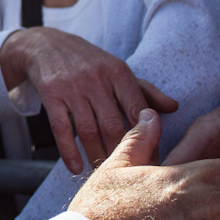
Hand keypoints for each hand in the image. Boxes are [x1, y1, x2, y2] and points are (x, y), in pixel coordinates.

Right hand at [0, 27, 176, 173]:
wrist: (46, 44)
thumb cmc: (89, 62)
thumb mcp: (117, 69)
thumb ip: (145, 90)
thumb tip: (174, 107)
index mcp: (118, 72)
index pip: (138, 111)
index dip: (147, 139)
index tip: (151, 160)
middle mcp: (96, 79)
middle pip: (114, 125)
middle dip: (122, 154)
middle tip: (129, 174)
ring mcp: (72, 87)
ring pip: (88, 131)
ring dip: (97, 156)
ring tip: (103, 173)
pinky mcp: (51, 94)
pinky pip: (61, 128)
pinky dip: (69, 152)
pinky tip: (76, 168)